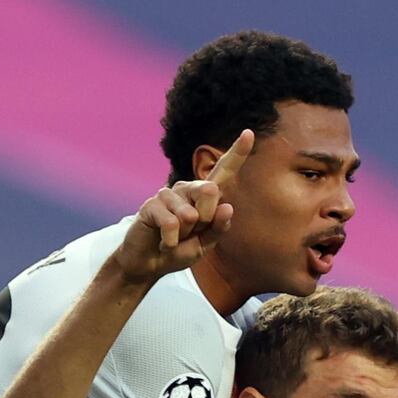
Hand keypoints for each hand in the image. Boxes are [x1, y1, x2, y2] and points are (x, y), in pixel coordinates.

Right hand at [115, 130, 253, 281]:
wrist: (148, 265)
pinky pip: (171, 224)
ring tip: (173, 239)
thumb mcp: (204, 244)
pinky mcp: (151, 204)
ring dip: (184, 236)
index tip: (248, 133)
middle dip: (206, 220)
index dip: (237, 153)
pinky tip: (163, 243)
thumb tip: (227, 206)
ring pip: (190, 214)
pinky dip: (170, 242)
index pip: (223, 171)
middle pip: (211, 190)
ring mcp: (168, 194)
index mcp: (204, 196)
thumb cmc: (178, 250)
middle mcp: (187, 189)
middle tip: (190, 234)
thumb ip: (218, 228)